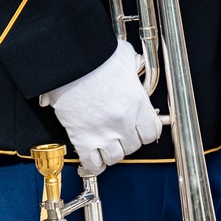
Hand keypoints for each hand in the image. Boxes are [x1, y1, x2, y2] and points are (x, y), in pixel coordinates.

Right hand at [40, 39, 162, 174]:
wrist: (69, 62)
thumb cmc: (94, 56)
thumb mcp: (123, 56)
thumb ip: (132, 65)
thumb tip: (132, 65)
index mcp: (137, 104)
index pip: (152, 133)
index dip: (146, 132)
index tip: (141, 130)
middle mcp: (123, 122)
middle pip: (134, 147)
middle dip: (129, 141)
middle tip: (121, 133)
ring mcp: (103, 132)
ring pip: (115, 157)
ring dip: (113, 153)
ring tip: (107, 145)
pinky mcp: (82, 137)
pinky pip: (93, 162)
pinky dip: (95, 165)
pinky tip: (95, 162)